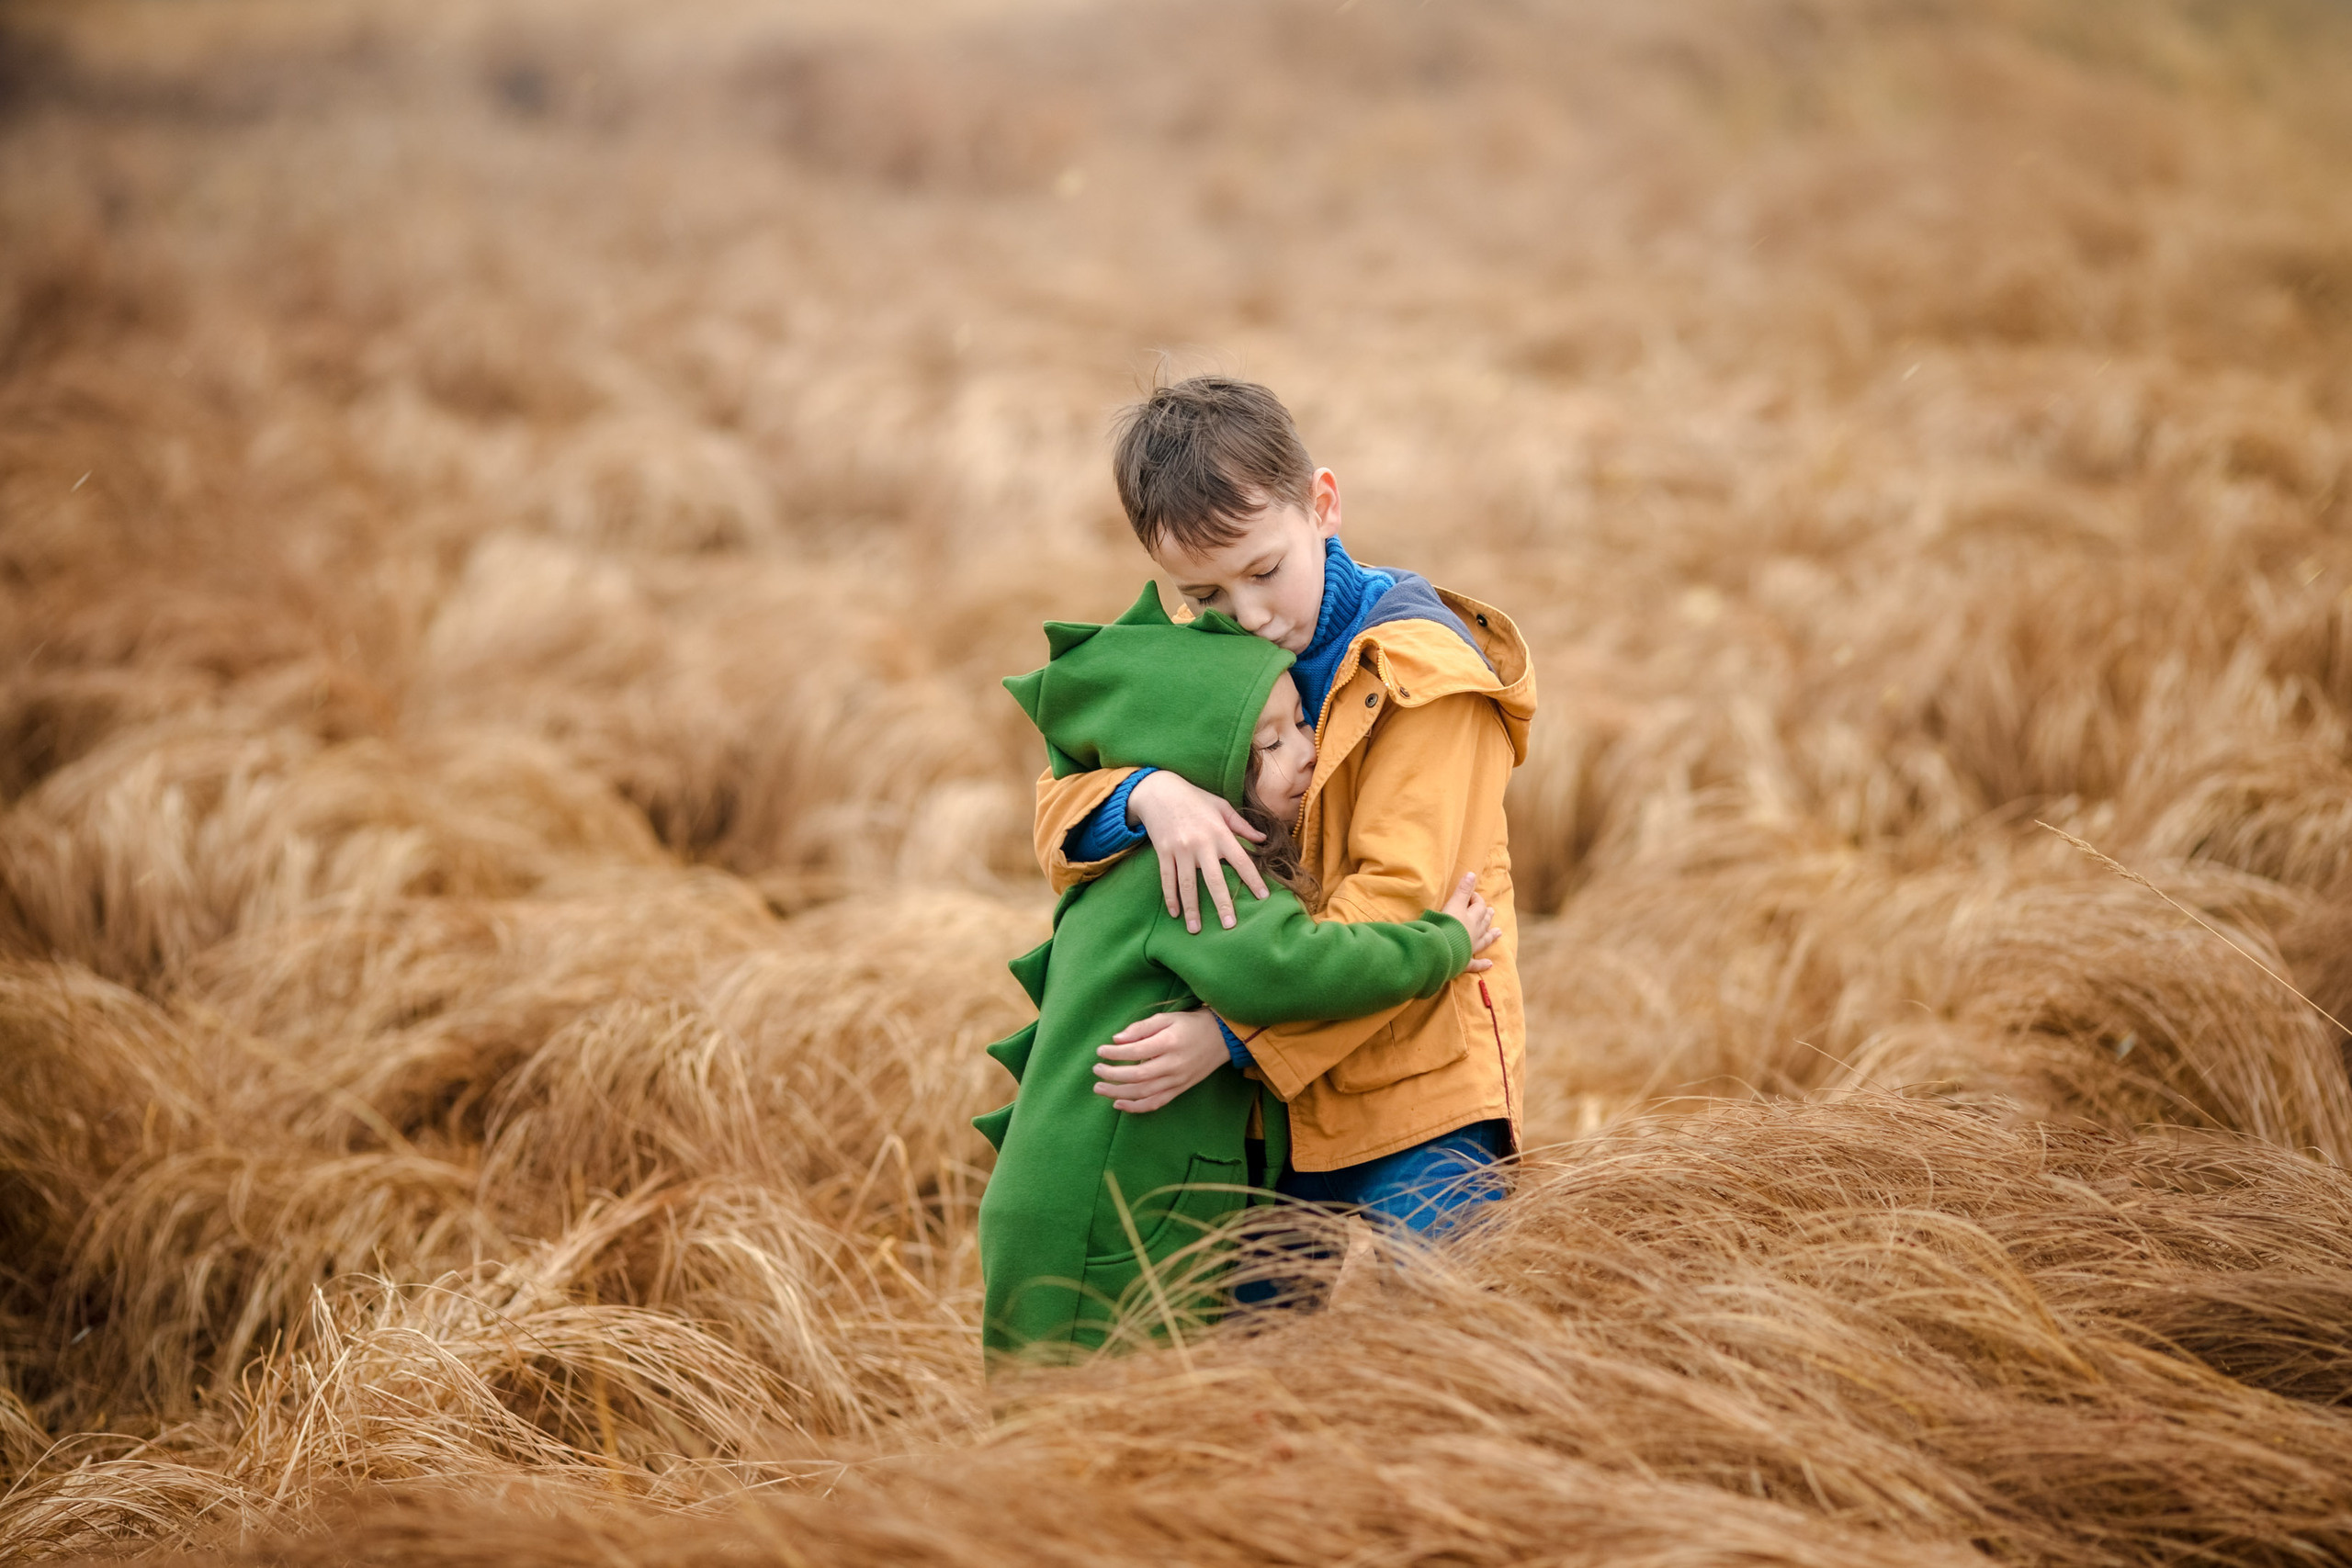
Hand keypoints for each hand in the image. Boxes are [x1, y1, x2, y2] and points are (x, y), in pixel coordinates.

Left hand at [1094, 1009, 1230, 1113]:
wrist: (1222, 1039)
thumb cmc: (1190, 1025)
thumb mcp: (1167, 1018)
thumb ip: (1142, 1027)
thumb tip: (1117, 1039)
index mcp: (1170, 1043)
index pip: (1137, 1051)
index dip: (1115, 1053)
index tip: (1100, 1051)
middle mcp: (1174, 1065)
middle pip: (1138, 1076)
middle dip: (1113, 1075)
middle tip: (1095, 1070)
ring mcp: (1177, 1081)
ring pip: (1144, 1093)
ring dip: (1118, 1094)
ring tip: (1099, 1088)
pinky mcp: (1180, 1090)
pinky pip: (1156, 1103)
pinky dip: (1136, 1107)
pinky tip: (1119, 1104)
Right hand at [1128, 770, 1268, 932]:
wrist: (1158, 790)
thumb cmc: (1194, 799)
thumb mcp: (1221, 806)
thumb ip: (1241, 825)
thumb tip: (1262, 841)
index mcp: (1219, 832)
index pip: (1241, 860)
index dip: (1253, 879)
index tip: (1263, 897)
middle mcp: (1201, 843)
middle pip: (1214, 879)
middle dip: (1222, 904)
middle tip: (1230, 926)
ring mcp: (1180, 849)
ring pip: (1187, 885)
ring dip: (1192, 908)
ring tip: (1196, 929)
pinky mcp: (1163, 852)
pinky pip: (1167, 879)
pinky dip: (1170, 897)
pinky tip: (1175, 913)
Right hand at [1439, 872, 1500, 972]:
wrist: (1441, 948)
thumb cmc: (1446, 925)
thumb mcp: (1453, 904)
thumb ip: (1462, 890)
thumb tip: (1472, 874)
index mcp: (1471, 918)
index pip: (1478, 905)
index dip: (1476, 899)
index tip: (1471, 895)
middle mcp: (1474, 932)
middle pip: (1484, 922)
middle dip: (1487, 915)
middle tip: (1491, 911)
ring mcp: (1470, 947)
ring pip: (1484, 940)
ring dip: (1491, 935)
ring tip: (1498, 932)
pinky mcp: (1464, 962)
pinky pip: (1475, 964)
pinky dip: (1482, 964)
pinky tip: (1490, 964)